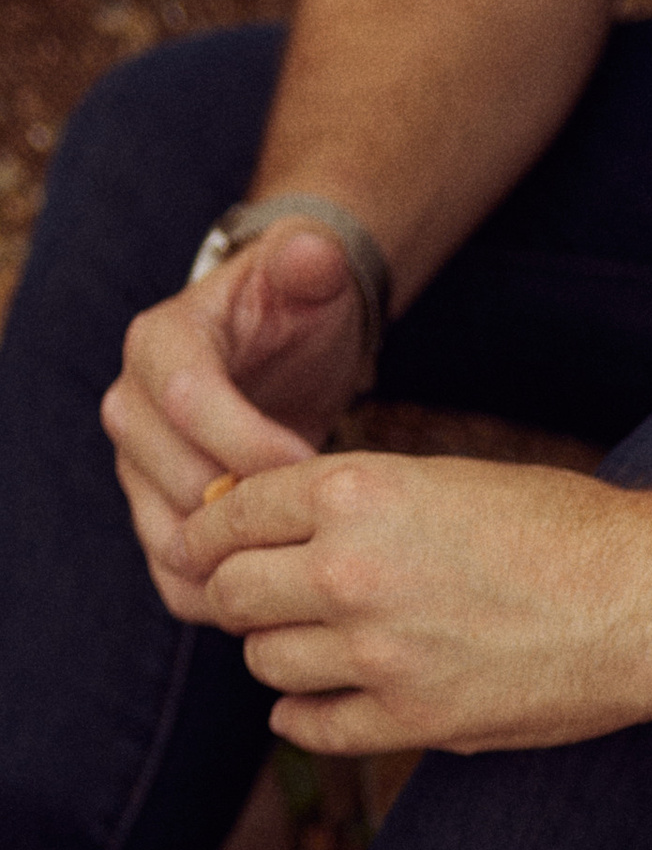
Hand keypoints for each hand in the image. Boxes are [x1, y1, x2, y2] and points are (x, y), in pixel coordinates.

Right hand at [101, 221, 376, 623]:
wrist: (279, 346)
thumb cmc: (298, 308)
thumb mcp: (311, 274)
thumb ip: (311, 261)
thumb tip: (313, 253)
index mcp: (161, 343)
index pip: (189, 403)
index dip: (251, 445)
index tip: (312, 468)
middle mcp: (132, 406)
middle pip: (178, 483)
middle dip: (251, 514)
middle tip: (321, 529)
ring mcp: (137, 467)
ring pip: (170, 540)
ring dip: (237, 565)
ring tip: (305, 566)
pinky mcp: (153, 512)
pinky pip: (171, 575)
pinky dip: (221, 596)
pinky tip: (279, 591)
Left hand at [182, 450, 651, 753]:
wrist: (645, 602)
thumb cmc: (562, 529)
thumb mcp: (445, 481)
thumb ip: (359, 504)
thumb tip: (281, 533)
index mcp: (356, 492)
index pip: (233, 514)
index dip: (212, 533)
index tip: (211, 548)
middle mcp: (351, 570)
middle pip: (233, 593)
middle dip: (237, 595)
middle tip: (255, 600)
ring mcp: (378, 653)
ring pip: (266, 662)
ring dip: (276, 655)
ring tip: (304, 647)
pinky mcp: (413, 720)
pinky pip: (313, 727)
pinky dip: (300, 717)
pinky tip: (310, 705)